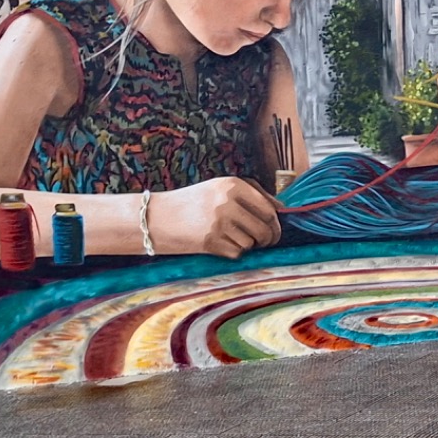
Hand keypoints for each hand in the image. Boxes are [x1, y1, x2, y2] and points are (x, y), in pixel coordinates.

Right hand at [148, 177, 281, 258]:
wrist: (156, 218)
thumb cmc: (192, 203)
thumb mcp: (219, 188)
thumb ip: (251, 193)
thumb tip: (281, 208)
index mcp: (233, 185)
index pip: (269, 208)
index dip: (275, 223)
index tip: (274, 229)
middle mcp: (228, 201)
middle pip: (265, 227)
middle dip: (269, 238)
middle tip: (265, 242)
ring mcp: (219, 222)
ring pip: (252, 242)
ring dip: (247, 245)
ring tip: (231, 238)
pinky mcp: (211, 241)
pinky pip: (237, 252)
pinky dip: (234, 252)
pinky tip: (221, 245)